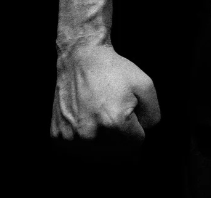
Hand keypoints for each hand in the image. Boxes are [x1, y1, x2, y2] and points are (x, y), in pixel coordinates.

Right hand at [51, 43, 160, 159]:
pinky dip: (83, 138)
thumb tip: (145, 134)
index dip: (136, 127)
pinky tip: (85, 117)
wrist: (81, 57)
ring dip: (102, 138)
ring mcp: (71, 137)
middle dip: (120, 133)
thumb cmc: (114, 70)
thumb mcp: (145, 84)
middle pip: (116, 150)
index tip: (129, 111)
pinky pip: (77, 148)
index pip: (135, 143)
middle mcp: (91, 134)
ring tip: (100, 113)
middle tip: (114, 109)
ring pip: (97, 153)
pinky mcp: (57, 136)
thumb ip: (153, 114)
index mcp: (114, 122)